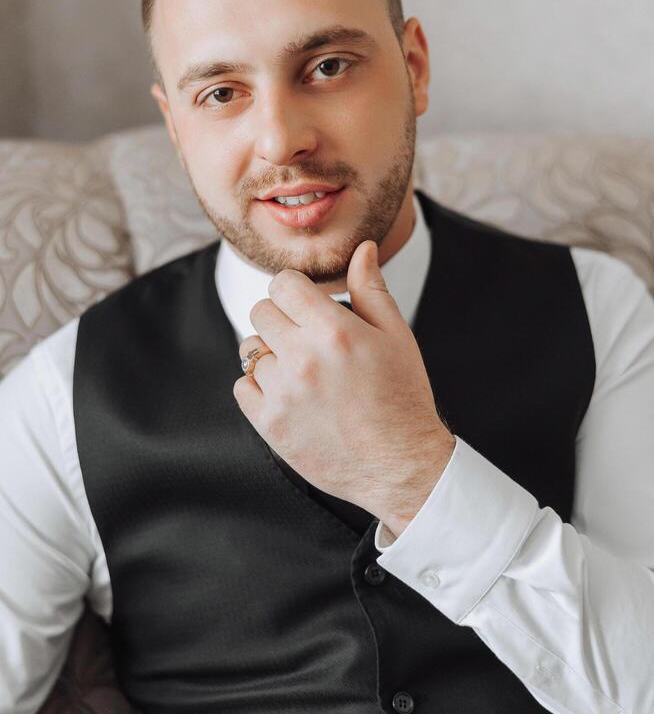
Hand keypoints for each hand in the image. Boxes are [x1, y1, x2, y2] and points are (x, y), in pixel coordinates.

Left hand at [233, 240, 455, 536]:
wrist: (400, 465)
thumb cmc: (402, 396)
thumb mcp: (396, 336)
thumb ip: (370, 289)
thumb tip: (363, 248)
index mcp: (334, 331)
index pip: (282, 284)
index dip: (294, 291)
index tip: (307, 305)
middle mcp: (302, 359)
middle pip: (260, 312)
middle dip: (281, 318)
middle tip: (306, 338)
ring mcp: (282, 394)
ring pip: (250, 351)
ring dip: (272, 355)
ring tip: (303, 372)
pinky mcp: (269, 425)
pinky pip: (243, 386)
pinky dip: (260, 387)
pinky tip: (291, 396)